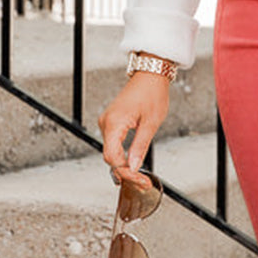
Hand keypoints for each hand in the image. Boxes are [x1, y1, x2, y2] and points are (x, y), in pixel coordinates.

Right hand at [98, 73, 170, 187]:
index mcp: (114, 123)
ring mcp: (107, 123)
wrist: (149, 75)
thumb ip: (140, 146)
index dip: (126, 172)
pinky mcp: (111, 123)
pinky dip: (121, 155)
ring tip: (140, 175)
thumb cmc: (152, 94)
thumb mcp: (151, 123)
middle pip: (110, 158)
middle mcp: (106, 123)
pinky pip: (112, 144)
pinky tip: (132, 163)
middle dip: (126, 172)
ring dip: (124, 165)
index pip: (113, 158)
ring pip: (110, 152)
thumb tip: (134, 166)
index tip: (141, 180)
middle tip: (143, 182)